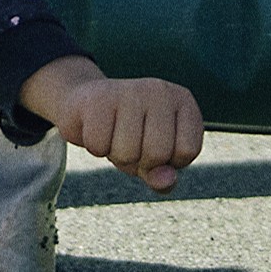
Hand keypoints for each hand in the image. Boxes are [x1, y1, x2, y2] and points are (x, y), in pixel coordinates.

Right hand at [18, 57, 203, 190]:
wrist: (83, 104)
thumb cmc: (126, 134)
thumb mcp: (151, 159)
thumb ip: (163, 177)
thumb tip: (166, 181)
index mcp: (183, 101)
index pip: (187, 151)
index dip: (168, 161)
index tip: (154, 145)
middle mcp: (160, 91)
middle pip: (158, 153)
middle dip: (139, 160)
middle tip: (128, 141)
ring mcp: (130, 91)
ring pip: (128, 153)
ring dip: (115, 154)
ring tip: (113, 134)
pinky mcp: (98, 98)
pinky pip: (99, 146)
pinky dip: (95, 147)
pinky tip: (96, 129)